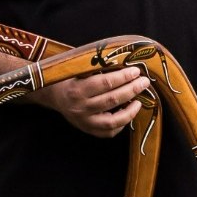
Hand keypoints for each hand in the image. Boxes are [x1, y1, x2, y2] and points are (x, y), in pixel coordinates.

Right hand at [27, 67, 149, 137]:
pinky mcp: (87, 130)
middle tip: (144, 82)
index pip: (105, 83)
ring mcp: (84, 122)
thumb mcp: (78, 69)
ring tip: (139, 101)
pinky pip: (108, 132)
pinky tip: (128, 114)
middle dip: (131, 90)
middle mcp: (80, 107)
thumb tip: (125, 63)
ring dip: (130, 111)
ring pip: (112, 121)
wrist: (53, 95)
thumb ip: (98, 68)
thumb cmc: (69, 78)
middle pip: (111, 100)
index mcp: (77, 89)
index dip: (123, 77)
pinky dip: (121, 124)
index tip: (136, 71)